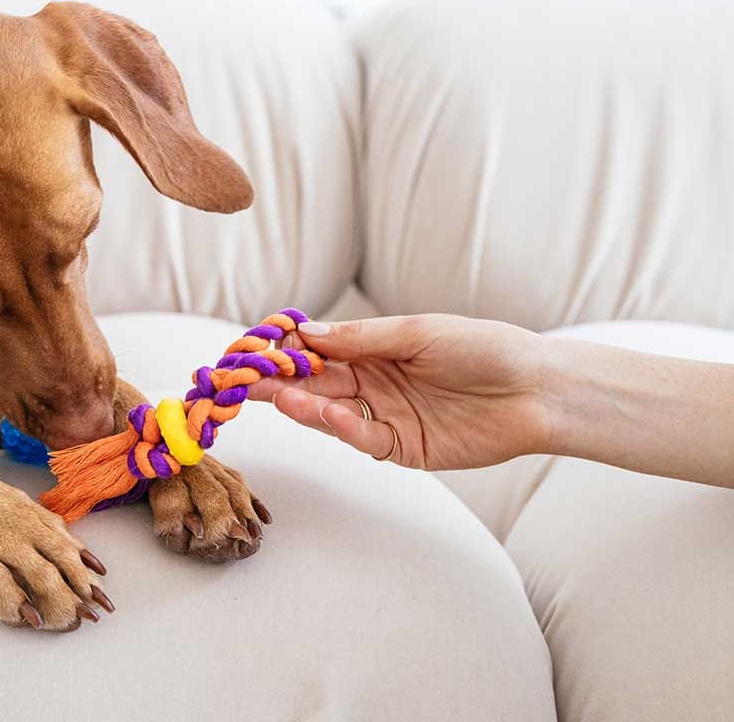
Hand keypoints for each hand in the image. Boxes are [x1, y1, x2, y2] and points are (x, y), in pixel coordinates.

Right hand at [247, 314, 553, 470]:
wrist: (537, 391)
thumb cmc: (484, 348)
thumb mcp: (417, 333)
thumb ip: (359, 338)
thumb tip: (304, 333)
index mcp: (376, 349)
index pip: (318, 350)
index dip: (286, 350)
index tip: (253, 348)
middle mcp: (374, 383)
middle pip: (316, 383)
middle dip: (280, 382)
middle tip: (243, 381)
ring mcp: (386, 416)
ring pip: (332, 413)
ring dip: (304, 405)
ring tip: (279, 397)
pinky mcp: (403, 448)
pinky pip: (363, 438)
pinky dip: (342, 427)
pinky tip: (327, 413)